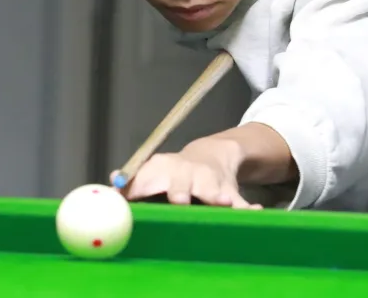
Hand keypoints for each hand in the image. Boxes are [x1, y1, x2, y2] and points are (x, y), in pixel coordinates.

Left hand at [121, 137, 261, 208]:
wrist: (209, 155)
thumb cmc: (172, 174)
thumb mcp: (150, 172)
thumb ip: (131, 183)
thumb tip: (110, 184)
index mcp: (162, 169)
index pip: (148, 179)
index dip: (141, 187)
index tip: (133, 195)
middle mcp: (186, 173)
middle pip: (181, 183)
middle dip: (180, 191)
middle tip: (179, 201)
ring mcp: (209, 182)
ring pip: (213, 190)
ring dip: (217, 196)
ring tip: (222, 202)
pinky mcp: (229, 192)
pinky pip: (240, 203)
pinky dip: (247, 208)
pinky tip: (256, 212)